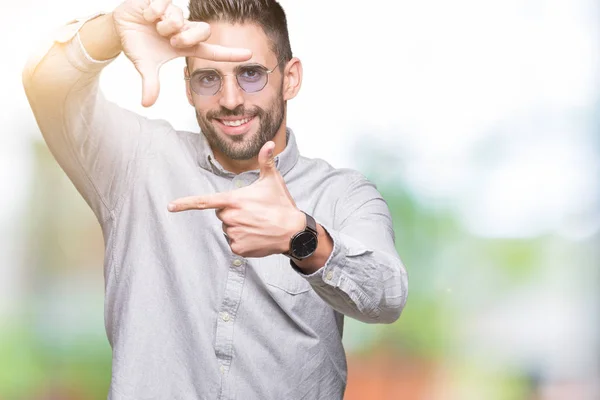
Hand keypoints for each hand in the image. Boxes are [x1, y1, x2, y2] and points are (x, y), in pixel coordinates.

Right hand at [112, 0, 251, 106]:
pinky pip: (164, 5)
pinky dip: (152, 12)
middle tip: (170, 40)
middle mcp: (186, 28)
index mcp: (187, 45)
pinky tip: (147, 14)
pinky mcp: (164, 0)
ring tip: (154, 26)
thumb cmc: (140, 45)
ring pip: (180, 19)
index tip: (249, 55)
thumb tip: (146, 104)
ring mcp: (176, 13)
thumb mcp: (146, 65)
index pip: (213, 51)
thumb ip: (150, 84)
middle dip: (186, 37)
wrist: (122, 27)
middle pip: (204, 31)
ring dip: (163, 26)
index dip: (230, 54)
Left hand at [167, 141, 305, 257]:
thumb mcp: (273, 181)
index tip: (170, 207)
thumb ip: (266, 161)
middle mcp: (230, 217)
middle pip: (221, 214)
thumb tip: (270, 143)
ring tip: (256, 224)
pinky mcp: (238, 248)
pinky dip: (243, 240)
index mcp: (234, 200)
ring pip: (228, 228)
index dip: (186, 204)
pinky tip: (256, 235)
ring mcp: (234, 234)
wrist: (292, 231)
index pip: (205, 201)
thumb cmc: (281, 204)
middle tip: (252, 212)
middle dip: (232, 212)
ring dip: (238, 226)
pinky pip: (233, 243)